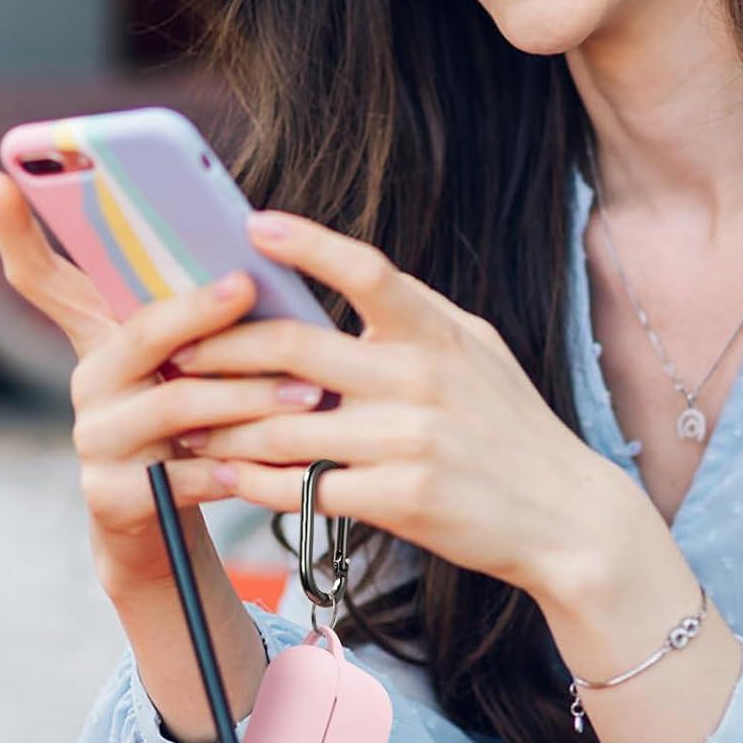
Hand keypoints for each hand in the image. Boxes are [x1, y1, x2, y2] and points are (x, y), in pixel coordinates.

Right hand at [0, 173, 324, 593]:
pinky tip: (259, 471)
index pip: (43, 280)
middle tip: (246, 286)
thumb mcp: (195, 375)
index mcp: (104, 344)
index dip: (14, 232)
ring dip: (244, 396)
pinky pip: (179, 475)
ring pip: (174, 403)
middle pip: (140, 333)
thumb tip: (258, 269)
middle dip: (200, 308)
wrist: (164, 534)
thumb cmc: (197, 436)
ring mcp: (94, 440)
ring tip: (302, 393)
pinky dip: (226, 472)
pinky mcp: (110, 496)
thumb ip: (204, 329)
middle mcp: (89, 383)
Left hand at [170, 210, 620, 596]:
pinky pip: (302, 486)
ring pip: (282, 424)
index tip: (253, 225)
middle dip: (220, 348)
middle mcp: (422, 378)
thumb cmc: (511, 429)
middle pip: (293, 348)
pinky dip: (255, 481)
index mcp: (438, 332)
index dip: (307, 245)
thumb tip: (342, 284)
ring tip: (184, 423)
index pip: (367, 270)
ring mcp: (410, 440)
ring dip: (222, 424)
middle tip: (177, 352)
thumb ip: (414, 321)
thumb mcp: (478, 354)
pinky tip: (225, 475)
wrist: (566, 516)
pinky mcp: (400, 500)